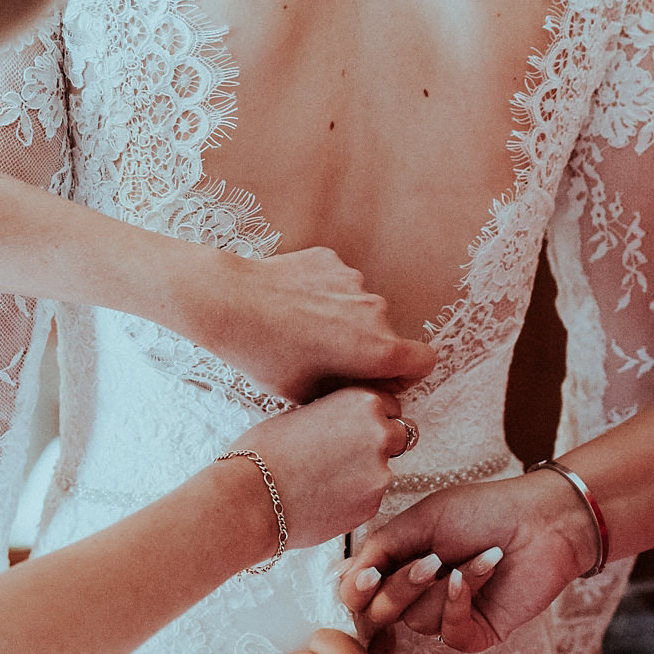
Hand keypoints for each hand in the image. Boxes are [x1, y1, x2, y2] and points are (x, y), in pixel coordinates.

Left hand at [200, 246, 433, 400]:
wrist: (229, 303)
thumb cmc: (265, 356)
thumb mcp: (307, 394)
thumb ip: (348, 394)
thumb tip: (366, 392)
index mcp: (378, 348)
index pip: (424, 361)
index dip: (405, 375)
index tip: (379, 379)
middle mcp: (376, 311)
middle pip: (387, 336)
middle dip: (367, 350)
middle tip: (326, 361)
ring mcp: (354, 280)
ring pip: (361, 309)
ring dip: (344, 321)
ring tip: (300, 331)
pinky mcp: (332, 260)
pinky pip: (339, 284)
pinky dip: (323, 296)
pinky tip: (291, 305)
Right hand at [241, 388, 410, 549]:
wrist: (251, 498)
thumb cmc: (264, 453)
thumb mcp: (302, 413)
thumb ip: (336, 415)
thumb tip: (346, 423)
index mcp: (361, 401)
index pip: (390, 405)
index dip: (373, 418)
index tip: (355, 428)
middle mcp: (379, 432)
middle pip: (402, 435)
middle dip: (382, 444)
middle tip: (348, 456)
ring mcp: (380, 471)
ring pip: (387, 469)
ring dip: (367, 474)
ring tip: (327, 480)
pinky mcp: (372, 504)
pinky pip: (372, 497)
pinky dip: (356, 498)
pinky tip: (326, 498)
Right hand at [336, 471, 595, 651]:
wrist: (541, 520)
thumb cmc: (482, 511)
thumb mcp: (420, 519)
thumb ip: (378, 548)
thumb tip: (339, 578)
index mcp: (399, 565)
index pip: (359, 594)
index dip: (357, 590)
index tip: (367, 575)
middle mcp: (417, 594)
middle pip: (380, 613)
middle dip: (401, 588)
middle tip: (429, 561)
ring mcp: (446, 616)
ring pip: (417, 622)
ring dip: (447, 585)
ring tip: (479, 555)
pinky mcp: (476, 633)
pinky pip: (450, 635)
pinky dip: (462, 602)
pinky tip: (483, 572)